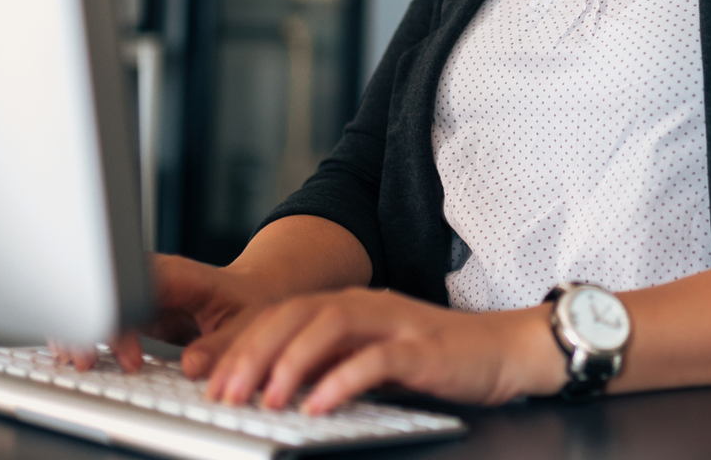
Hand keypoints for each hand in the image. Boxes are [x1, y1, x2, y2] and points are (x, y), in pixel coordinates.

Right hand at [54, 253, 283, 373]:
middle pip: (102, 293)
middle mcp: (152, 278)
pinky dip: (88, 337)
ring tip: (83, 363)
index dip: (121, 324)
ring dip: (79, 332)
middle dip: (85, 326)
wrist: (253, 292)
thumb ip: (222, 345)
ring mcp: (139, 292)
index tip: (130, 361)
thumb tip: (192, 366)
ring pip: (94, 304)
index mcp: (176, 275)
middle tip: (86, 364)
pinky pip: (101, 319)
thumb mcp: (248, 324)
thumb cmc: (251, 302)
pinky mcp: (134, 309)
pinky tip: (85, 357)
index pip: (132, 291)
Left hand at [197, 288, 565, 412]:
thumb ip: (329, 365)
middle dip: (252, 353)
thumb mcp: (372, 359)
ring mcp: (395, 323)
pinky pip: (374, 360)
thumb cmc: (438, 359)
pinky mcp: (422, 348)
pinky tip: (318, 406)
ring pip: (328, 327)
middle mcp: (367, 305)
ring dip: (290, 363)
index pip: (280, 313)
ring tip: (266, 400)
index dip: (239, 343)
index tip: (205, 378)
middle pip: (295, 314)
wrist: (506, 350)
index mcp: (350, 305)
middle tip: (224, 394)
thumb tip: (274, 388)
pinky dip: (341, 381)